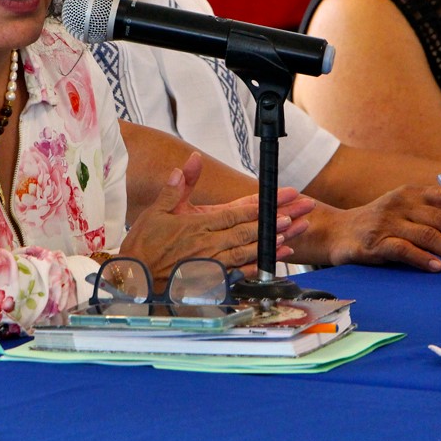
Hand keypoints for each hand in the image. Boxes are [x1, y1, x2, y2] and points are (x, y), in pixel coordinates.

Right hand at [119, 152, 312, 283]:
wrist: (136, 279)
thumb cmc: (145, 245)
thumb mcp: (157, 210)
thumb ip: (178, 186)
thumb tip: (192, 161)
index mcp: (200, 223)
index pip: (239, 210)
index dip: (265, 202)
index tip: (285, 194)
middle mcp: (212, 242)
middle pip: (252, 228)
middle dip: (280, 216)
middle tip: (303, 208)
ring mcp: (215, 261)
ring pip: (253, 248)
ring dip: (277, 238)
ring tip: (298, 228)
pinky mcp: (215, 277)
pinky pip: (245, 269)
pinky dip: (264, 261)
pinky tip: (281, 255)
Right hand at [318, 185, 440, 272]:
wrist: (337, 231)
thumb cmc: (379, 223)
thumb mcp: (404, 208)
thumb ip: (431, 211)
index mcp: (412, 193)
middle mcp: (400, 204)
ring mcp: (386, 223)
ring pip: (426, 234)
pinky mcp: (374, 243)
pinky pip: (402, 250)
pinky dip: (421, 258)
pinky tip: (435, 267)